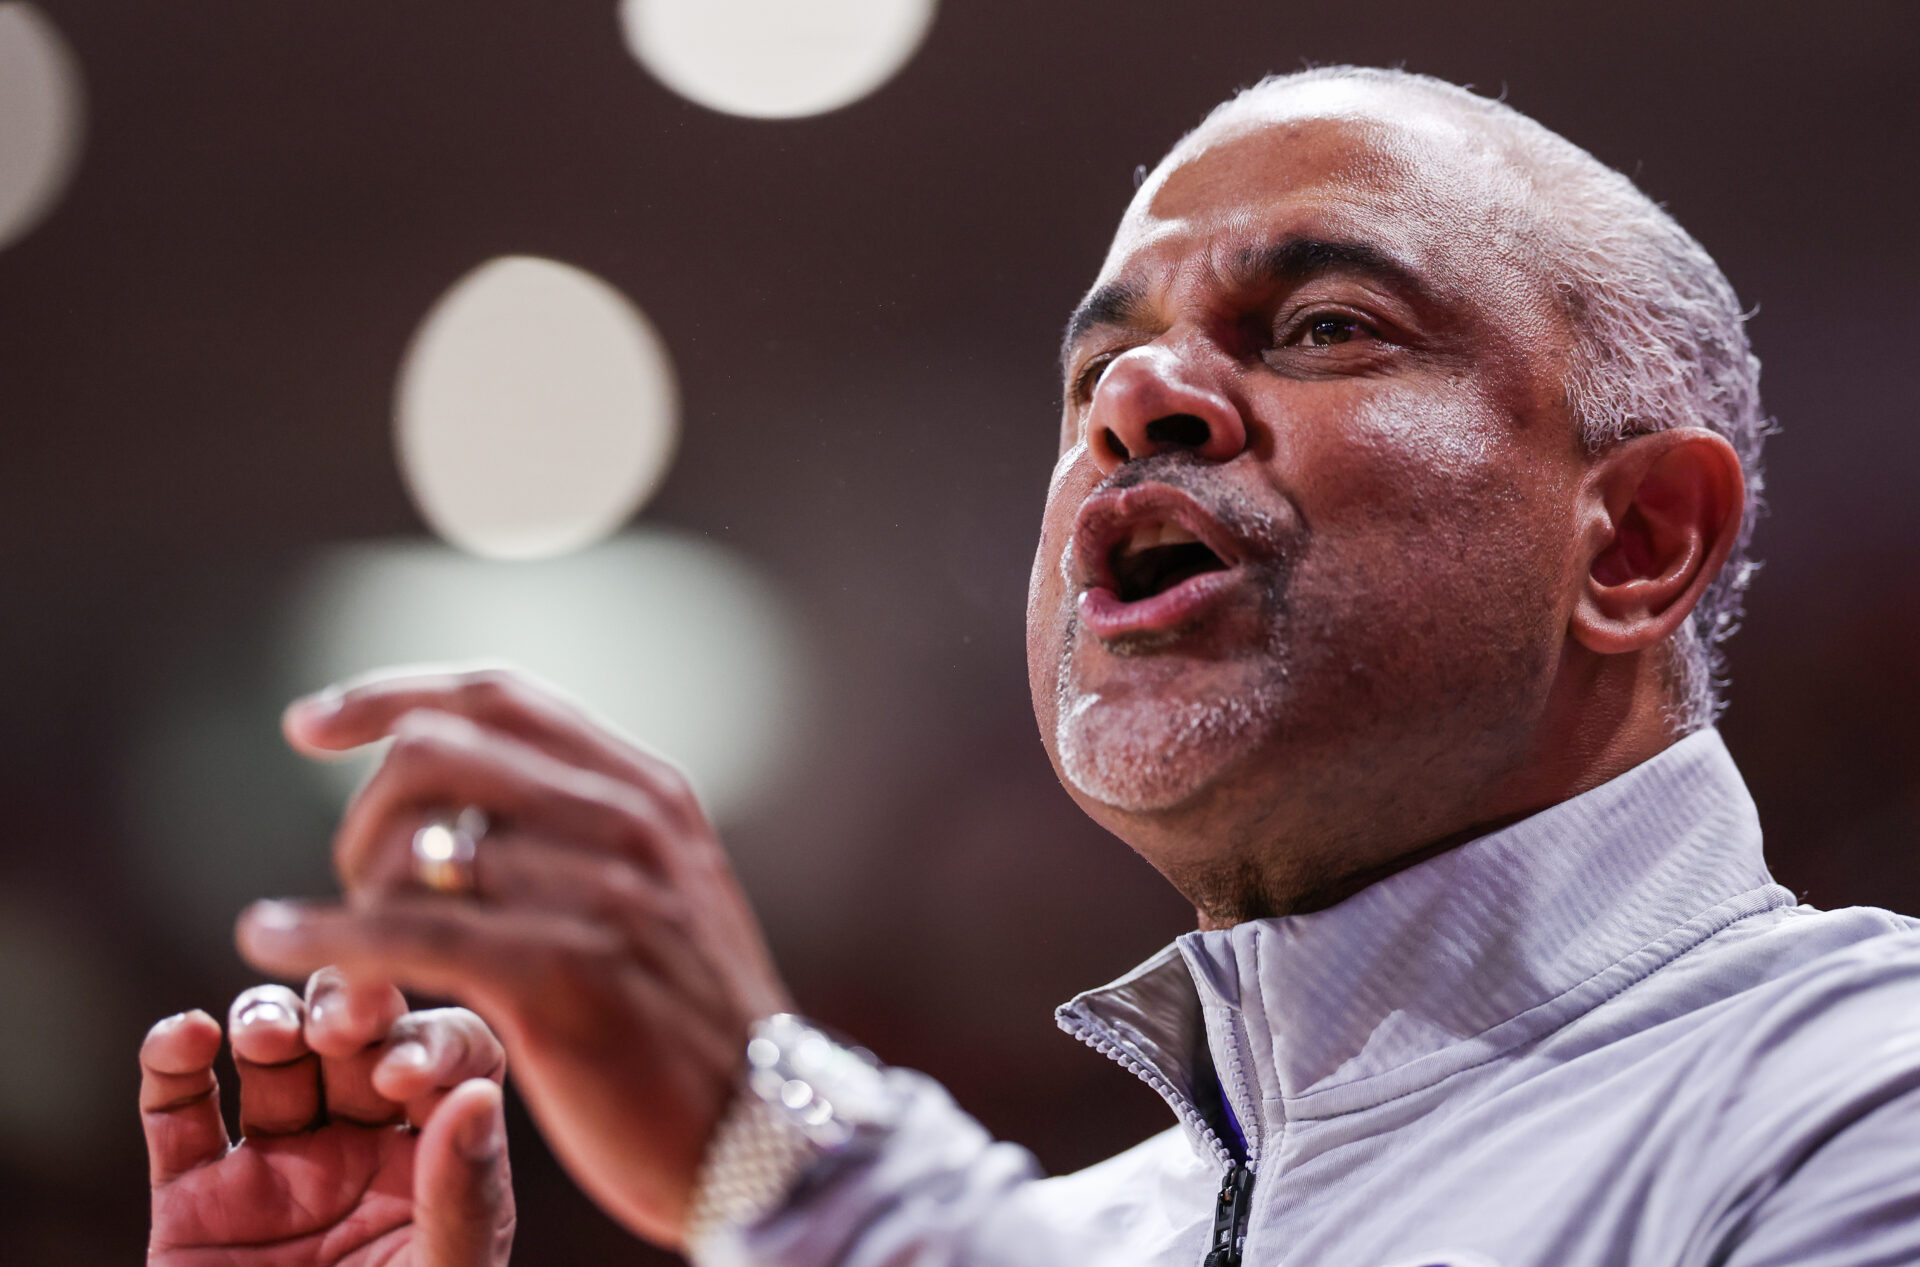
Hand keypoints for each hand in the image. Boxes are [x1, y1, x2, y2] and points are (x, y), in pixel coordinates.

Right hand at [143, 971, 512, 1264]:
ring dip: (269, 1020)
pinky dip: (174, 1059)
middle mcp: (363, 1147)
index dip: (435, 1043)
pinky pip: (178, 1108)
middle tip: (339, 1023)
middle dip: (351, 1011)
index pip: (455, 1060)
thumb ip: (463, 1197)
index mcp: (440, 1161)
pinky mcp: (192, 1195)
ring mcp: (276, 1165)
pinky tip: (187, 1039)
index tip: (408, 1068)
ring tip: (269, 1036)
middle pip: (362, 1036)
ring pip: (272, 1054)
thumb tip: (477, 1096)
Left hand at [235, 667, 792, 1247]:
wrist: (762, 1135)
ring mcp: (596, 894)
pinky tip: (273, 942)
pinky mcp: (558, 976)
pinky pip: (404, 934)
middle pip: (434, 753)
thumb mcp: (663, 891)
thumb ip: (584, 829)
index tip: (309, 724)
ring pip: (412, 849)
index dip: (390, 696)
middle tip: (354, 885)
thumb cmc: (690, 1024)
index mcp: (647, 790)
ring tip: (344, 953)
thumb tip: (469, 798)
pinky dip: (321, 937)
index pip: (498, 697)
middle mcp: (625, 822)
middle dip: (364, 814)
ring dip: (350, 899)